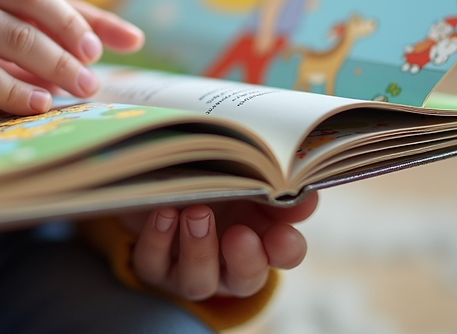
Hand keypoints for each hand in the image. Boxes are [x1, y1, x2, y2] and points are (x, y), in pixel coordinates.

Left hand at [120, 193, 317, 300]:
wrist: (159, 177)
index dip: (286, 249)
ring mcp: (187, 269)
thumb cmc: (210, 178)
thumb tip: (303, 193)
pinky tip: (164, 214)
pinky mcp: (152, 265)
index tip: (284, 234)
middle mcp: (226, 264)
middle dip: (246, 261)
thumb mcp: (243, 175)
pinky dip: (159, 240)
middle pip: (245, 280)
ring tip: (196, 213)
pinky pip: (154, 265)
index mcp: (259, 238)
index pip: (283, 254)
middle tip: (239, 234)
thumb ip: (273, 186)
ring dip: (199, 249)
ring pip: (198, 281)